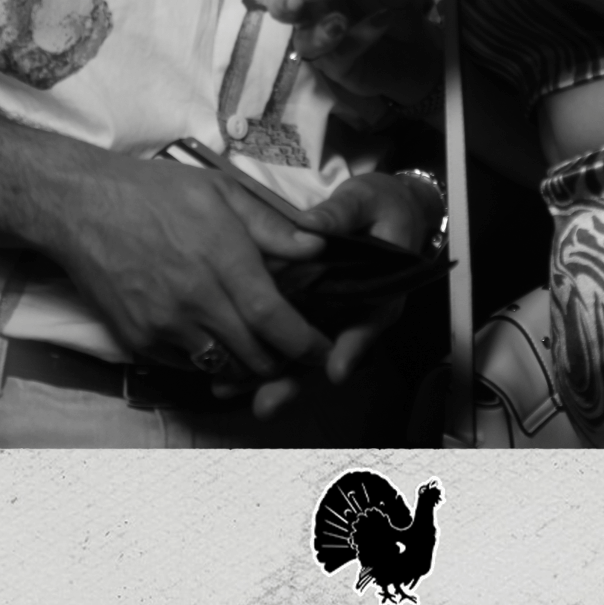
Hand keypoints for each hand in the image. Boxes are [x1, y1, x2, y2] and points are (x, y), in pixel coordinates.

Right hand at [48, 149, 330, 379]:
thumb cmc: (156, 191)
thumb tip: (318, 247)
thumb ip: (272, 226)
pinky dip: (210, 362)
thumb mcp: (221, 191)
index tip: (324, 351)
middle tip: (296, 354)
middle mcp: (195, 300)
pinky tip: (217, 341)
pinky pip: (187, 366)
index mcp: (222, 259)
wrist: (82, 206)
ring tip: (260, 351)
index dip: (306, 344)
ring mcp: (163, 326)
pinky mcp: (138, 341)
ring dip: (248, 367)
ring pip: (223, 368)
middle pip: (254, 356)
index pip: (275, 320)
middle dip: (284, 362)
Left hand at [210, 173, 442, 412]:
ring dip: (268, 377)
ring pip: (300, 355)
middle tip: (267, 403)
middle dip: (296, 379)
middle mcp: (353, 313)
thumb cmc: (378, 205)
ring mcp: (328, 317)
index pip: (367, 323)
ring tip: (228, 391)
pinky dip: (257, 354)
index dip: (352, 347)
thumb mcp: (364, 201)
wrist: (382, 211)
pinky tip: (221, 372)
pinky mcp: (306, 313)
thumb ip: (340, 214)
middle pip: (327, 354)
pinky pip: (283, 339)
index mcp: (379, 289)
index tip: (334, 369)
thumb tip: (310, 226)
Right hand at [264, 0, 441, 109]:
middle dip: (282, 2)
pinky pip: (342, 54)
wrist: (417, 48)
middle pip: (284, 8)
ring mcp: (323, 43)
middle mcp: (313, 13)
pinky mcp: (340, 67)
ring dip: (317, 30)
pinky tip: (381, 20)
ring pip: (304, 40)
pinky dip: (359, 37)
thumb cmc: (395, 4)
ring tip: (338, 22)